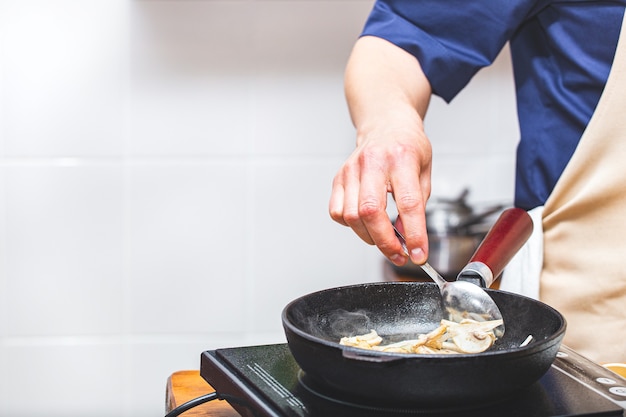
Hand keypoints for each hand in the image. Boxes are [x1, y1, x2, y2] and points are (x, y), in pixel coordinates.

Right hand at [328, 36, 433, 265]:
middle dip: (385, 242)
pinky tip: (365, 222)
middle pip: (371, 212)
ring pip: (351, 216)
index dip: (413, 234)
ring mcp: (351, 169)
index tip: (418, 254)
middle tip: (399, 254)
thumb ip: (418, 203)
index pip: (408, 203)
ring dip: (369, 237)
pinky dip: (350, 225)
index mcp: (402, 158)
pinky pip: (337, 212)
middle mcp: (373, 163)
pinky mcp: (338, 178)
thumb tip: (407, 236)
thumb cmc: (407, 146)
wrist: (385, 122)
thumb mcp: (425, 170)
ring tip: (384, 240)